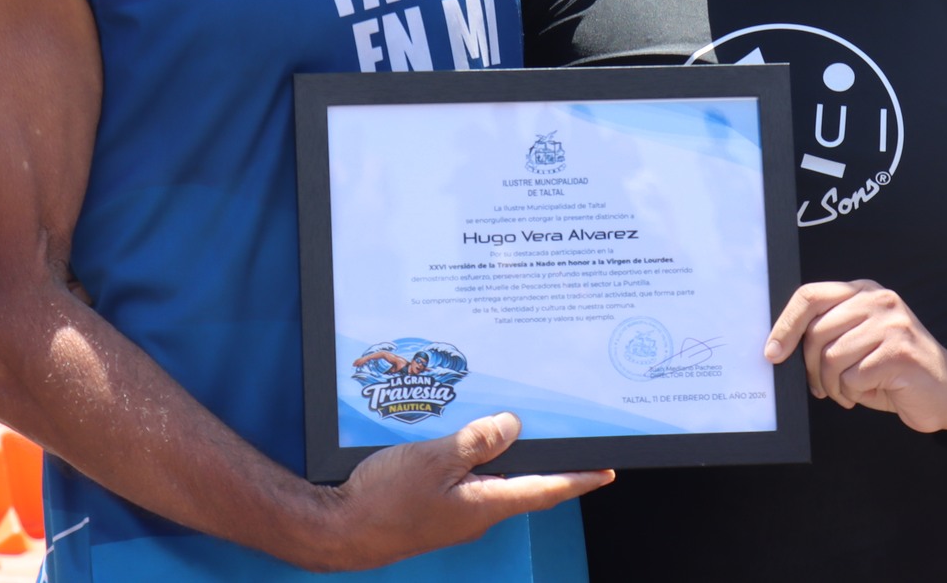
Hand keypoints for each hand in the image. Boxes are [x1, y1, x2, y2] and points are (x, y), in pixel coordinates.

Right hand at [320, 412, 611, 570]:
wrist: (339, 528)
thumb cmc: (383, 501)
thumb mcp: (435, 459)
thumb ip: (478, 441)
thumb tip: (512, 426)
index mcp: (486, 504)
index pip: (546, 489)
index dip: (579, 479)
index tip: (607, 470)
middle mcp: (478, 512)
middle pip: (522, 480)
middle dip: (540, 456)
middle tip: (561, 431)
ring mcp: (457, 511)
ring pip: (490, 476)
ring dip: (499, 451)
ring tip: (504, 419)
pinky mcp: (436, 506)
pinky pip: (464, 477)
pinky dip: (470, 456)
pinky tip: (460, 435)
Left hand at [766, 280, 946, 438]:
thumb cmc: (893, 369)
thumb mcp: (858, 341)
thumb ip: (828, 333)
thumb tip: (779, 347)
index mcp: (863, 291)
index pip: (810, 295)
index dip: (785, 325)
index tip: (772, 353)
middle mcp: (877, 300)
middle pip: (816, 332)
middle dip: (812, 369)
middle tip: (822, 387)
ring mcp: (891, 324)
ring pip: (832, 358)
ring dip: (834, 386)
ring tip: (849, 391)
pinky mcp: (899, 352)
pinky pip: (853, 378)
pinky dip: (853, 393)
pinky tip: (870, 392)